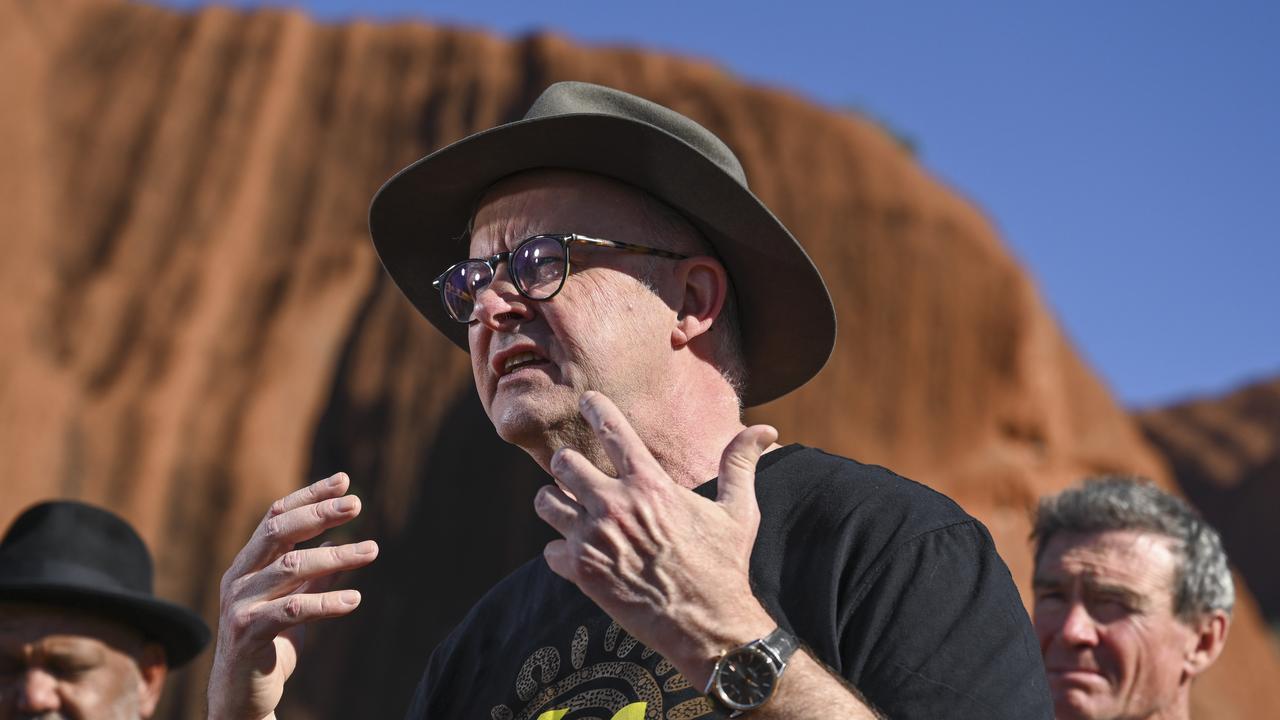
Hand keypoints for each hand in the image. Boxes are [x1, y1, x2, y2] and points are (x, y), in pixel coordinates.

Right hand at [207, 473, 377, 719]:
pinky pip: (292, 611)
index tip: (344, 481)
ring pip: (289, 567)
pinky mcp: (247, 634)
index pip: (276, 516)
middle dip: (319, 513)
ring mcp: (240, 604)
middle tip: (357, 504)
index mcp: (248, 563)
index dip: (309, 496)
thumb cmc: (268, 643)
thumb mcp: (293, 601)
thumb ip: (312, 574)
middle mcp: (239, 577)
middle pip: (278, 531)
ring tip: (372, 551)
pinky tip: (355, 598)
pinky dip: (326, 602)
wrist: (240, 695)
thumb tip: (341, 545)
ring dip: (335, 556)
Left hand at [534, 391, 777, 686]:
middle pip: (565, 463)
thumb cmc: (724, 565)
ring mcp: (594, 539)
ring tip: (569, 510)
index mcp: (650, 484)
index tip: (586, 399)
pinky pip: (550, 549)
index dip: (595, 408)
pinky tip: (577, 555)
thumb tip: (767, 429)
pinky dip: (560, 551)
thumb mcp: (738, 510)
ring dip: (556, 504)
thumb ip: (741, 464)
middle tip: (575, 473)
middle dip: (568, 465)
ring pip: (547, 503)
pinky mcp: (582, 572)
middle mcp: (615, 505)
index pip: (611, 430)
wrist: (706, 625)